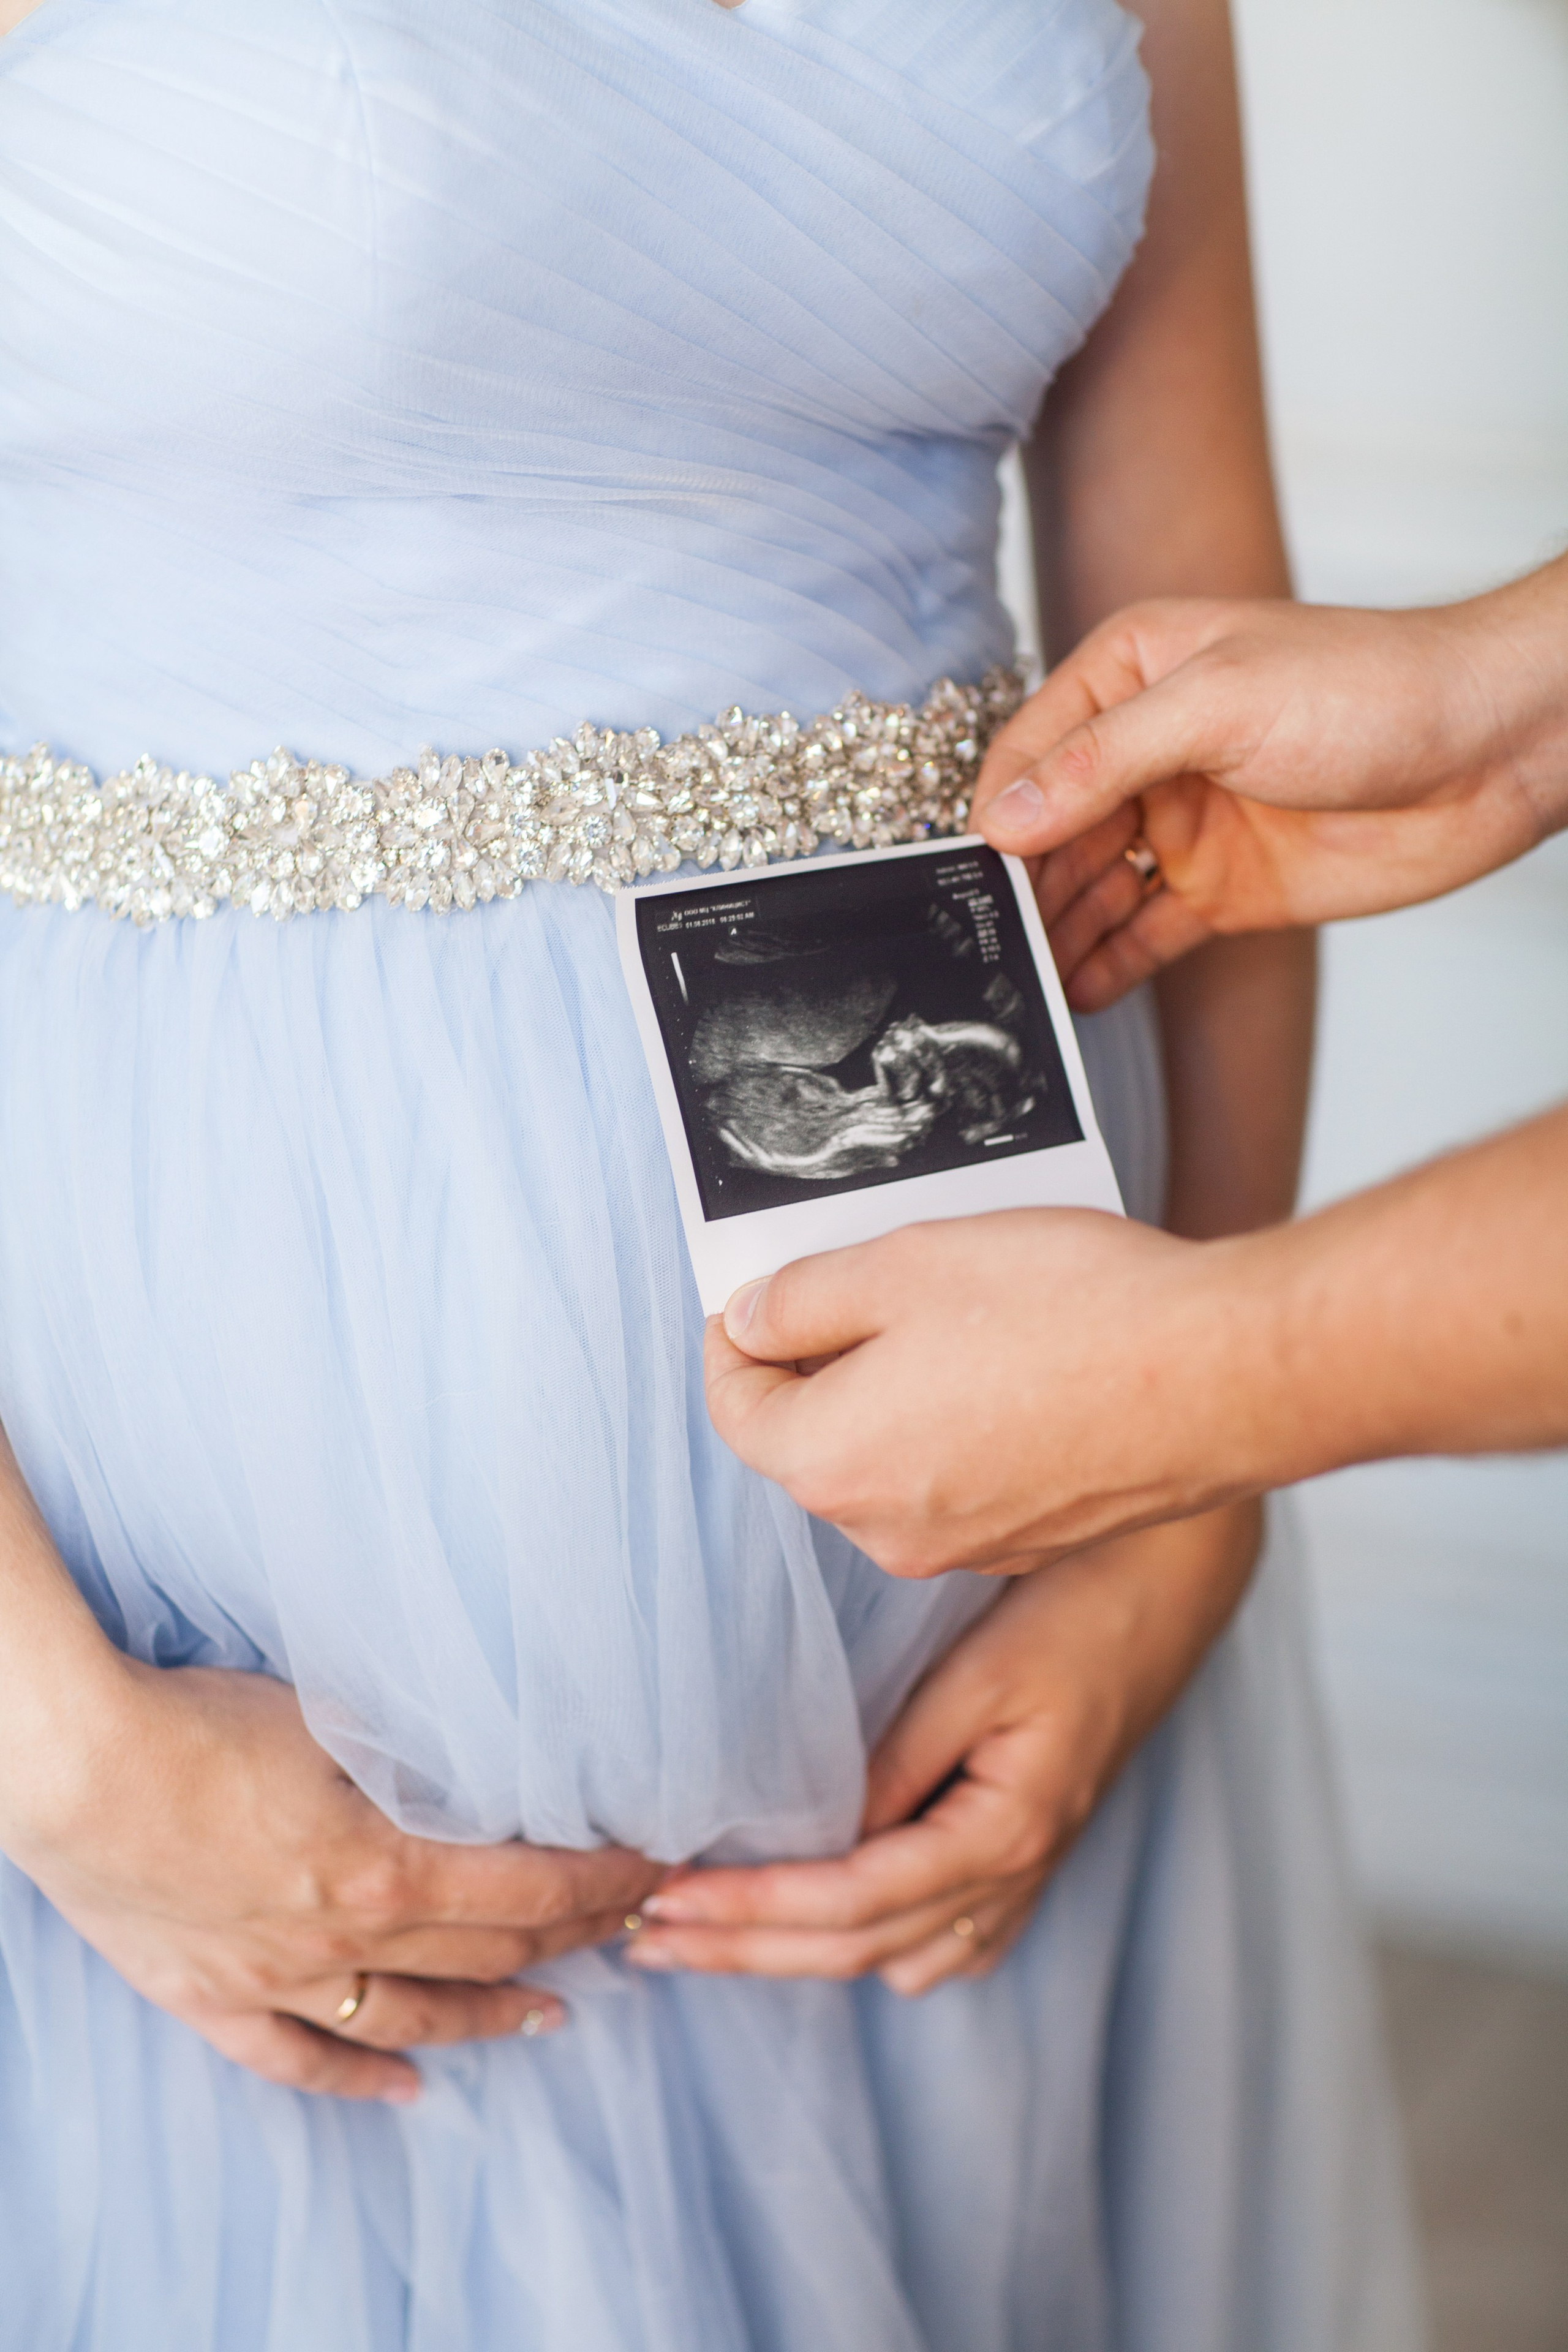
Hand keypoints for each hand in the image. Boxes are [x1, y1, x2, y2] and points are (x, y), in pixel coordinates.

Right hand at [3, 1655, 662, 2102]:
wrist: (79, 1768)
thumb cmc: (203, 1721)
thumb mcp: (331, 1715)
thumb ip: (407, 1750)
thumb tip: (473, 1754)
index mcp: (387, 1865)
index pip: (532, 1890)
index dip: (603, 1886)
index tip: (652, 1872)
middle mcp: (346, 1937)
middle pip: (489, 1952)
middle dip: (573, 1941)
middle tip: (627, 1930)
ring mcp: (278, 1978)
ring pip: (411, 2018)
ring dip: (491, 2018)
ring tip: (553, 2016)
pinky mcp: (213, 1996)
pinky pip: (298, 2060)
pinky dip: (357, 2082)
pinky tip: (408, 2092)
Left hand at [622, 1505, 1259, 1991]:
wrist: (1175, 1584)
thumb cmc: (1077, 1607)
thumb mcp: (977, 1673)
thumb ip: (897, 1758)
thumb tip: (818, 1830)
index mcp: (1004, 1830)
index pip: (851, 1901)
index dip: (751, 1910)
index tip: (665, 1901)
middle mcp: (1019, 1870)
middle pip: (861, 1948)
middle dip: (748, 1951)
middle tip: (647, 1944)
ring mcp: (1032, 1871)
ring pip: (900, 1959)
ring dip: (800, 1957)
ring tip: (709, 1940)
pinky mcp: (1033, 1853)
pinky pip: (950, 1943)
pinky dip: (878, 1950)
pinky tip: (824, 1931)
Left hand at [705, 1211, 1255, 1575]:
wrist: (1222, 1376)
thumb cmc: (1065, 1311)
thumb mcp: (902, 1265)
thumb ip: (803, 1298)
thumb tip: (750, 1318)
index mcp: (832, 1462)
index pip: (737, 1408)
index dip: (737, 1338)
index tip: (762, 1291)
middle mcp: (886, 1530)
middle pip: (812, 1441)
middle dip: (824, 1363)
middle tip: (872, 1280)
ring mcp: (966, 1547)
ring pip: (892, 1460)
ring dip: (900, 1392)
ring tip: (961, 1311)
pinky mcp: (1034, 1540)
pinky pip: (964, 1479)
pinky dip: (966, 1425)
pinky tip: (1021, 1362)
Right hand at [971, 566, 1567, 1010]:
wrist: (1491, 747)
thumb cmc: (1370, 688)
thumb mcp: (1219, 703)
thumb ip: (1104, 760)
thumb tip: (1003, 815)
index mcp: (1131, 675)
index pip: (1030, 752)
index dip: (995, 815)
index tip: (963, 880)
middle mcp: (1147, 750)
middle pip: (1051, 829)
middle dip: (1016, 887)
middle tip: (976, 952)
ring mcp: (1184, 823)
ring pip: (1091, 888)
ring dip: (1053, 935)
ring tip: (1012, 989)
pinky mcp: (1224, 889)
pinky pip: (1145, 934)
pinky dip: (1108, 965)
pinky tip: (1071, 997)